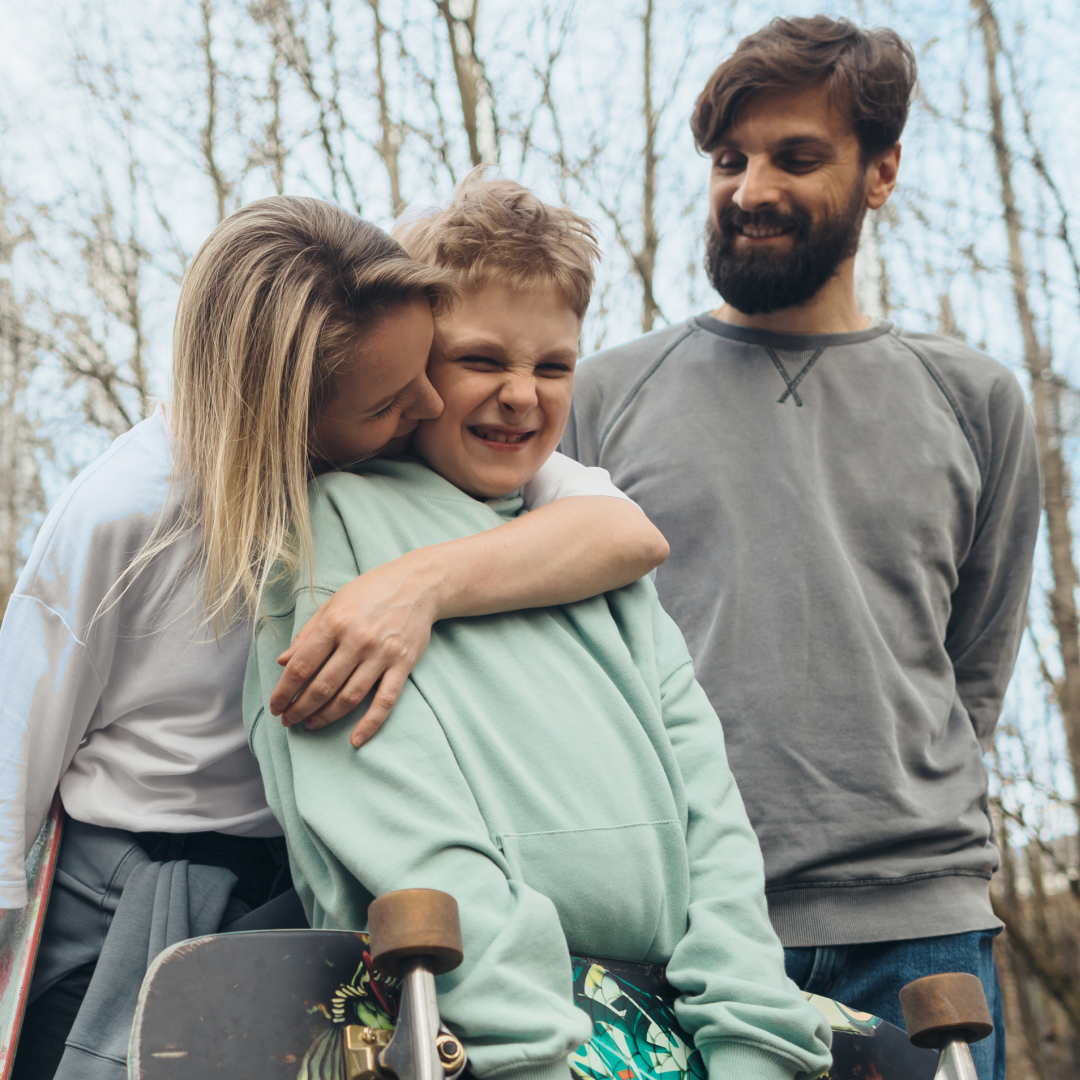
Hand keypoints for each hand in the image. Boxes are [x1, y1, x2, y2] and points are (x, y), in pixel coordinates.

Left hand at [269, 551, 440, 746]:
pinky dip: (370, 724)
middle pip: (322, 686)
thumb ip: (308, 633)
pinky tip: (355, 740)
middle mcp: (358, 640)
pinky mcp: (403, 665)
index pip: (301, 666)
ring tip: (310, 725)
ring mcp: (382, 655)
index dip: (284, 691)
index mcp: (335, 622)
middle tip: (288, 720)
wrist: (419, 583)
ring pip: (349, 698)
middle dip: (300, 709)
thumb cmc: (372, 591)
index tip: (276, 706)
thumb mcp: (334, 603)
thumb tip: (282, 662)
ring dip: (325, 717)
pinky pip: (385, 701)